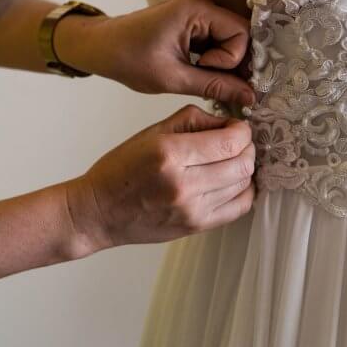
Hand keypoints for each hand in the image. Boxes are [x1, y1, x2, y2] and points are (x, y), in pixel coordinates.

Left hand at [53, 0, 253, 106]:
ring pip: (230, 42)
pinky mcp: (194, 22)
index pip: (242, 33)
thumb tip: (249, 97)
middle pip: (239, 36)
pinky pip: (217, 42)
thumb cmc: (129, 58)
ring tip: (196, 77)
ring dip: (221, 64)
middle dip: (230, 64)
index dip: (231, 59)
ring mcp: (199, 12)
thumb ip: (215, 86)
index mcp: (197, 9)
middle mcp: (202, 4)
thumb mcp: (174, 78)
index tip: (203, 69)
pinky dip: (213, 61)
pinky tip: (196, 72)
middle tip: (208, 82)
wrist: (101, 47)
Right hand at [64, 105, 255, 254]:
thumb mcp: (151, 133)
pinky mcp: (196, 226)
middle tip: (236, 142)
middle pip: (242, 164)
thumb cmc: (120, 170)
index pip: (230, 142)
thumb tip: (227, 122)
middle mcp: (184, 183)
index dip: (242, 131)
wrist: (99, 212)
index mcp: (170, 154)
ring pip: (244, 184)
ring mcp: (192, 209)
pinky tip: (232, 182)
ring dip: (244, 168)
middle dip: (247, 148)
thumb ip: (192, 120)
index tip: (237, 127)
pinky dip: (243, 191)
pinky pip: (239, 208)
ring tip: (230, 160)